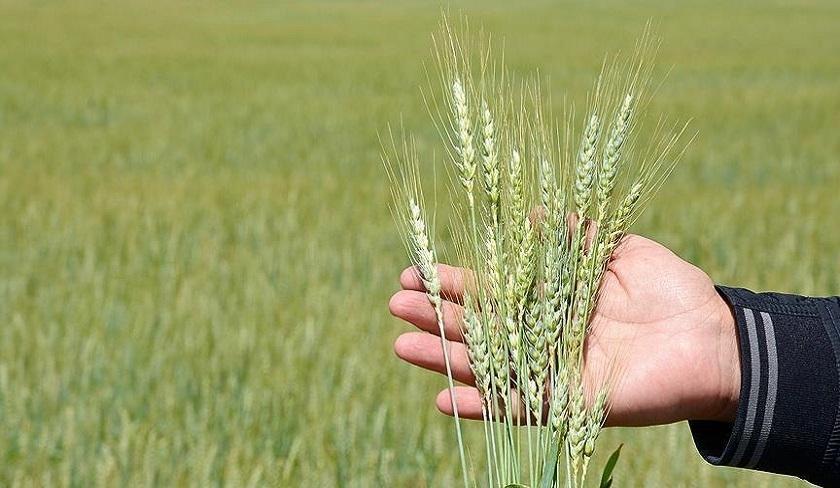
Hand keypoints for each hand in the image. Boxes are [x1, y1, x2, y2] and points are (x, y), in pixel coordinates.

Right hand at [389, 234, 739, 426]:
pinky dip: (481, 405)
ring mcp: (551, 369)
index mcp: (551, 298)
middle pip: (478, 326)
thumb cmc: (670, 288)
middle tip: (396, 304)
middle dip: (436, 316)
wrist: (714, 337)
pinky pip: (516, 405)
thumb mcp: (618, 248)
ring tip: (401, 344)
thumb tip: (531, 211)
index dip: (453, 282)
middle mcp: (543, 334)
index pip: (491, 289)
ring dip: (443, 357)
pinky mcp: (568, 401)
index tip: (415, 272)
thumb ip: (574, 235)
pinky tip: (442, 398)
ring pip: (487, 366)